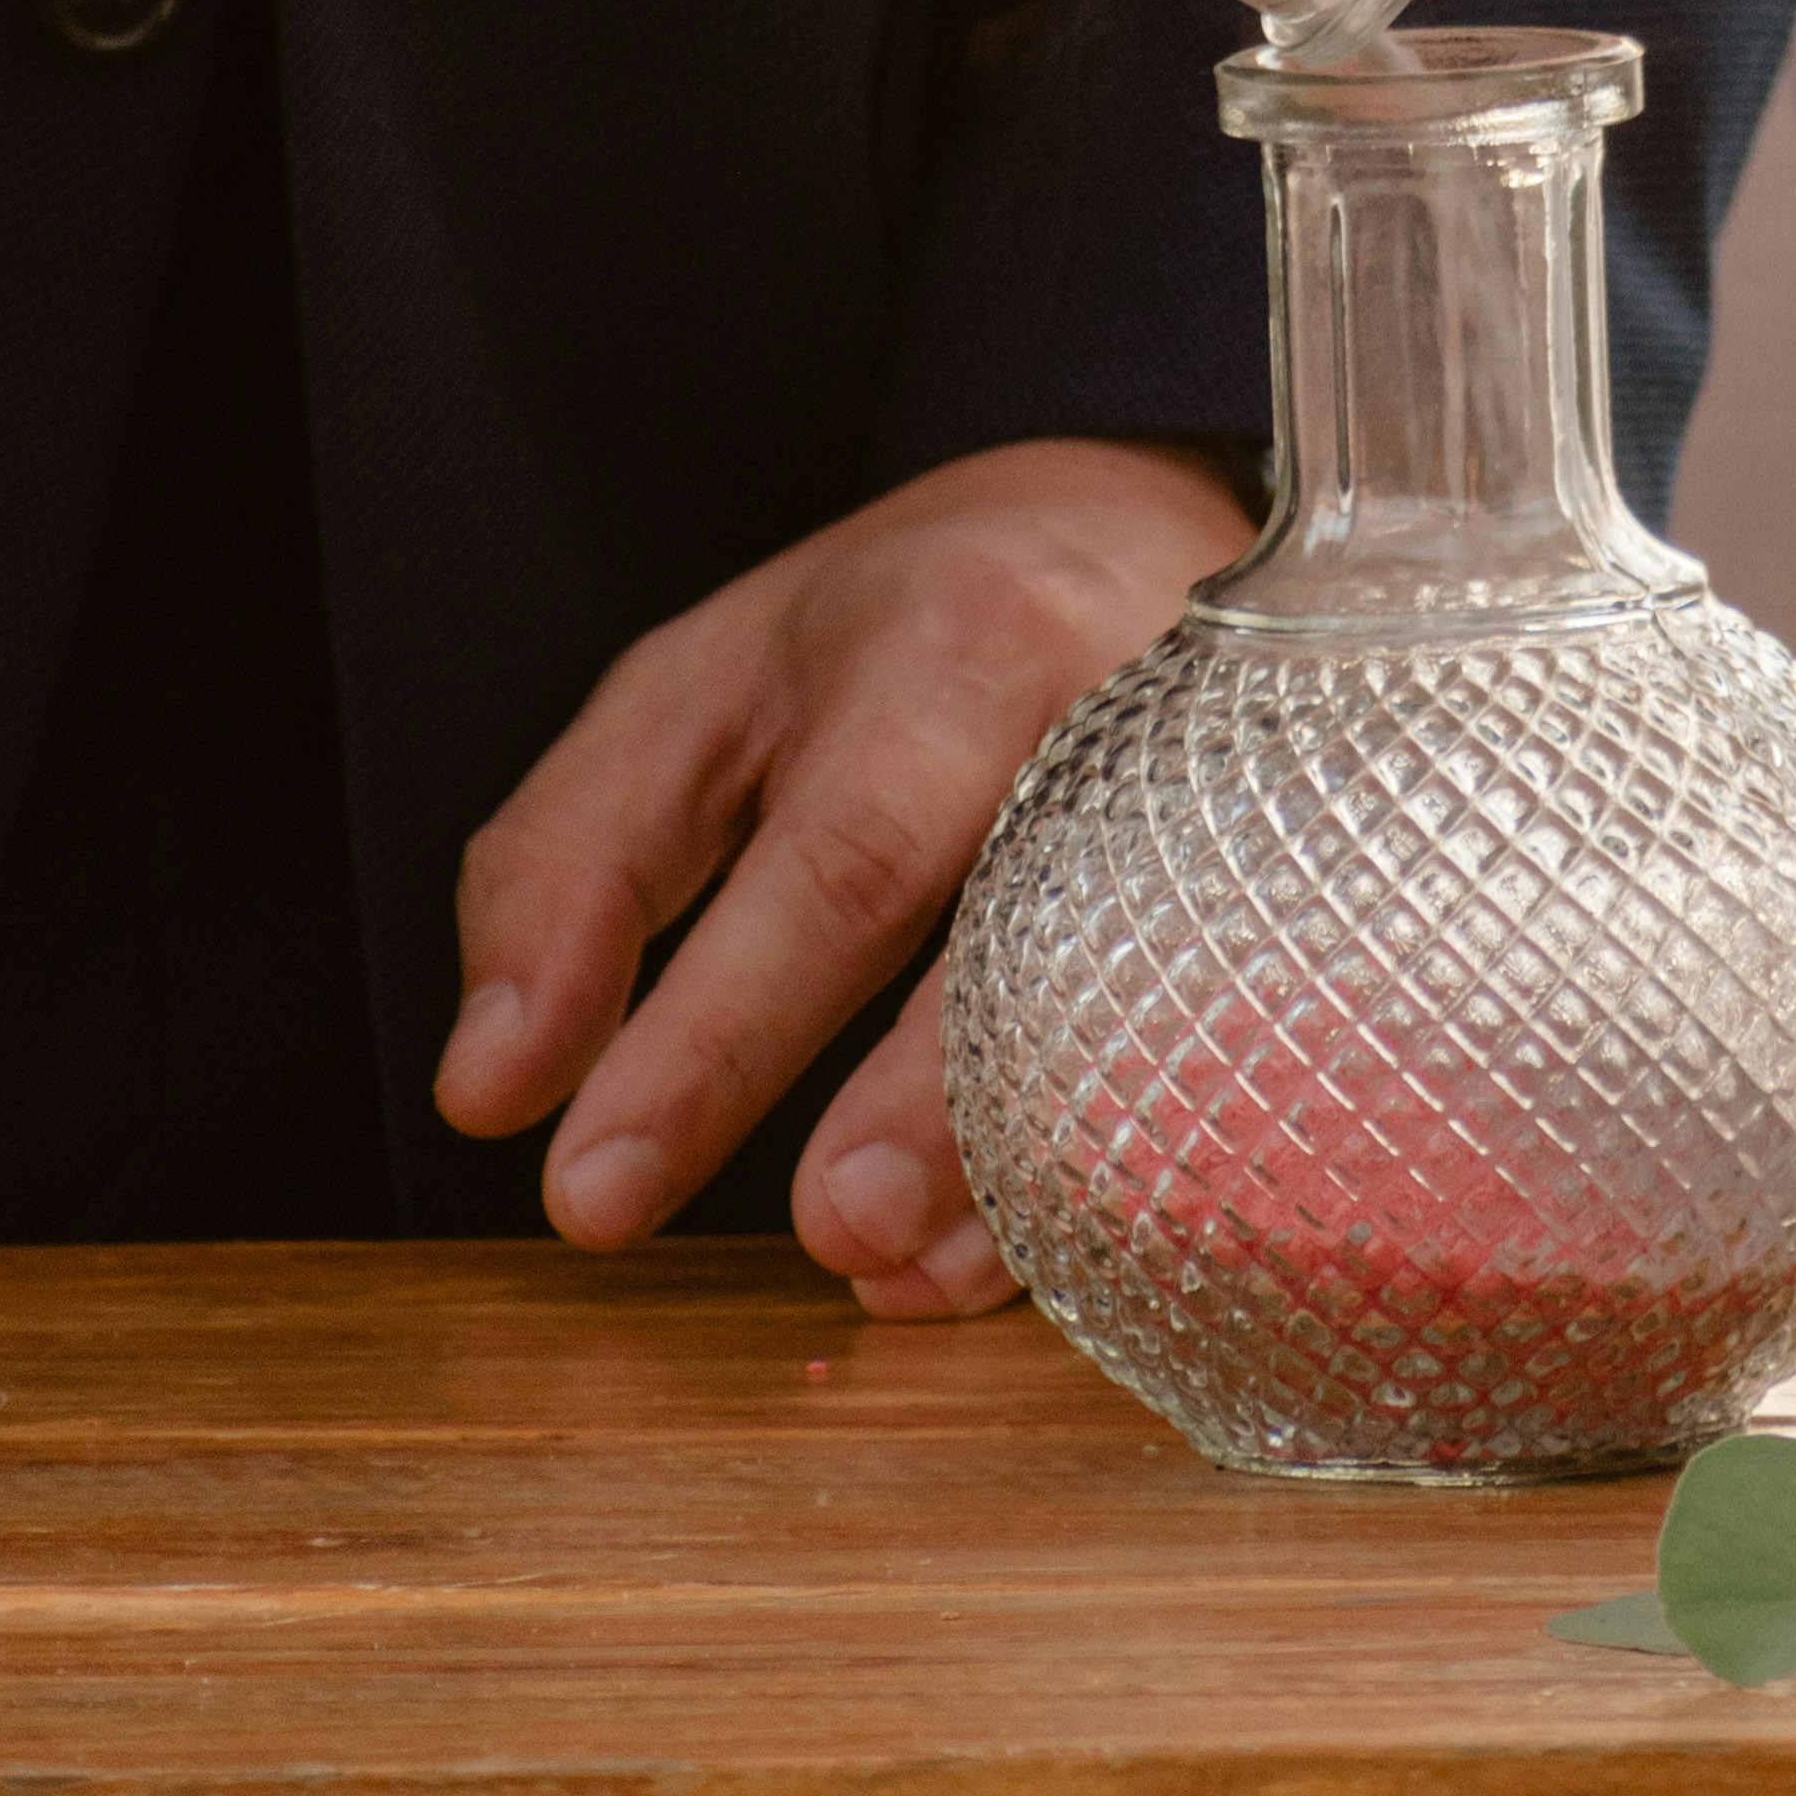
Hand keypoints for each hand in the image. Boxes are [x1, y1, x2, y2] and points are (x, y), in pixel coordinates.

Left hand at [433, 435, 1248, 1317]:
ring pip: (1148, 1007)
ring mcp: (1234, 797)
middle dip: (922, 1110)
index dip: (715, 1041)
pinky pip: (1229, 1042)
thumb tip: (494, 1087)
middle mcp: (1115, 708)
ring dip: (1021, 1174)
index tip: (594, 1192)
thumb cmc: (885, 636)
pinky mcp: (1300, 878)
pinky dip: (1112, 1171)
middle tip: (824, 1239)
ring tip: (898, 1275)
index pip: (832, 861)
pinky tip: (1000, 1251)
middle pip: (1024, 929)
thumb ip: (568, 869)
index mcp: (946, 645)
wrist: (1130, 520)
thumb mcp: (689, 699)